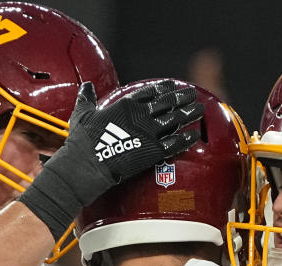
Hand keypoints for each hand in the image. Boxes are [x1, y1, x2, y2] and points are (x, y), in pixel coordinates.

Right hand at [18, 79, 203, 239]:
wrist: (87, 164)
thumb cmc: (82, 140)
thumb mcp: (82, 113)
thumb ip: (87, 98)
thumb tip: (87, 86)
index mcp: (127, 104)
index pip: (150, 92)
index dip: (163, 87)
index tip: (172, 84)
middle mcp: (141, 115)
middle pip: (168, 102)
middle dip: (182, 97)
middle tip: (192, 93)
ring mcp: (150, 133)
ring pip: (175, 119)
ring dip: (189, 113)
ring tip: (200, 109)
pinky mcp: (154, 151)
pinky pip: (176, 143)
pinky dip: (187, 138)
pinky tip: (195, 135)